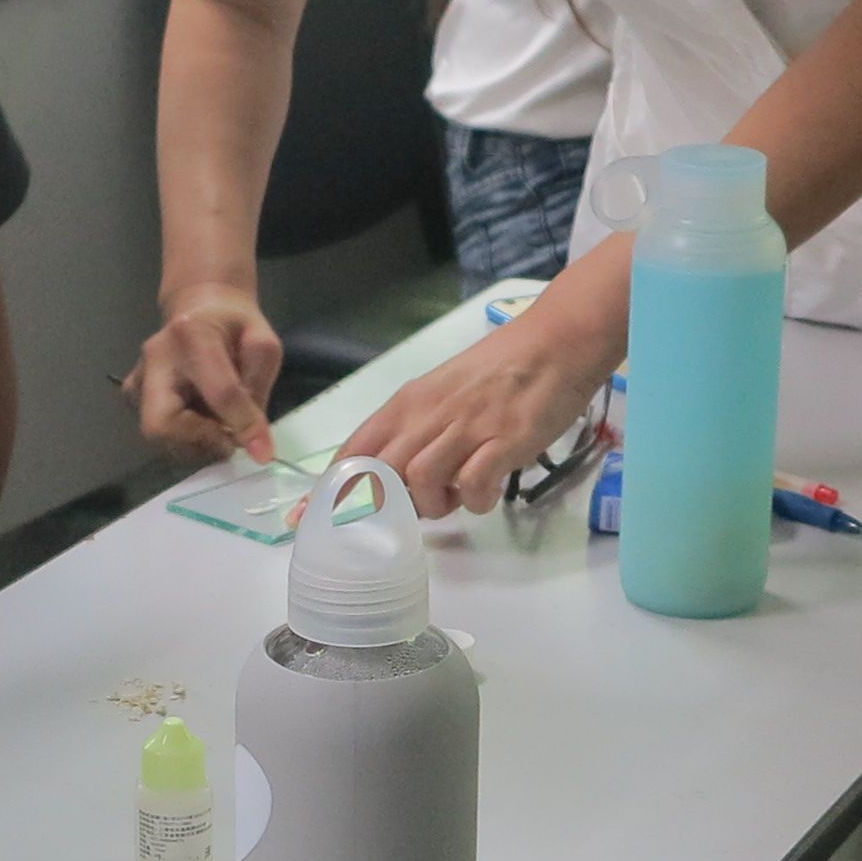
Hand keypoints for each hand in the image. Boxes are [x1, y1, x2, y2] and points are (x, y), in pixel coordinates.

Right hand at [130, 284, 281, 464]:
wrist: (199, 310)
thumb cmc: (234, 327)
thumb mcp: (262, 345)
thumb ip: (258, 388)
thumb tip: (252, 440)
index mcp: (192, 335)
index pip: (218, 392)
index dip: (242, 424)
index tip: (263, 452)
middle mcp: (154, 359)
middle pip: (162, 425)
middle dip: (201, 443)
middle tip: (230, 440)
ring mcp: (137, 380)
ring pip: (159, 438)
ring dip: (197, 444)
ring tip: (220, 425)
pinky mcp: (132, 398)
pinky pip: (159, 436)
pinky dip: (186, 441)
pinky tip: (202, 423)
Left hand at [340, 311, 620, 519]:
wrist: (556, 342)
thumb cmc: (499, 368)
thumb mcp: (443, 392)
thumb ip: (415, 428)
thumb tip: (396, 474)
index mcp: (408, 403)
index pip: (354, 450)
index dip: (329, 489)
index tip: (305, 518)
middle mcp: (428, 415)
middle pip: (381, 473)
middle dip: (389, 505)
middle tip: (415, 508)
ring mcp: (466, 427)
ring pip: (420, 482)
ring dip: (433, 505)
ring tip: (454, 499)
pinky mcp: (503, 440)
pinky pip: (472, 485)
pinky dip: (473, 501)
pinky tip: (485, 493)